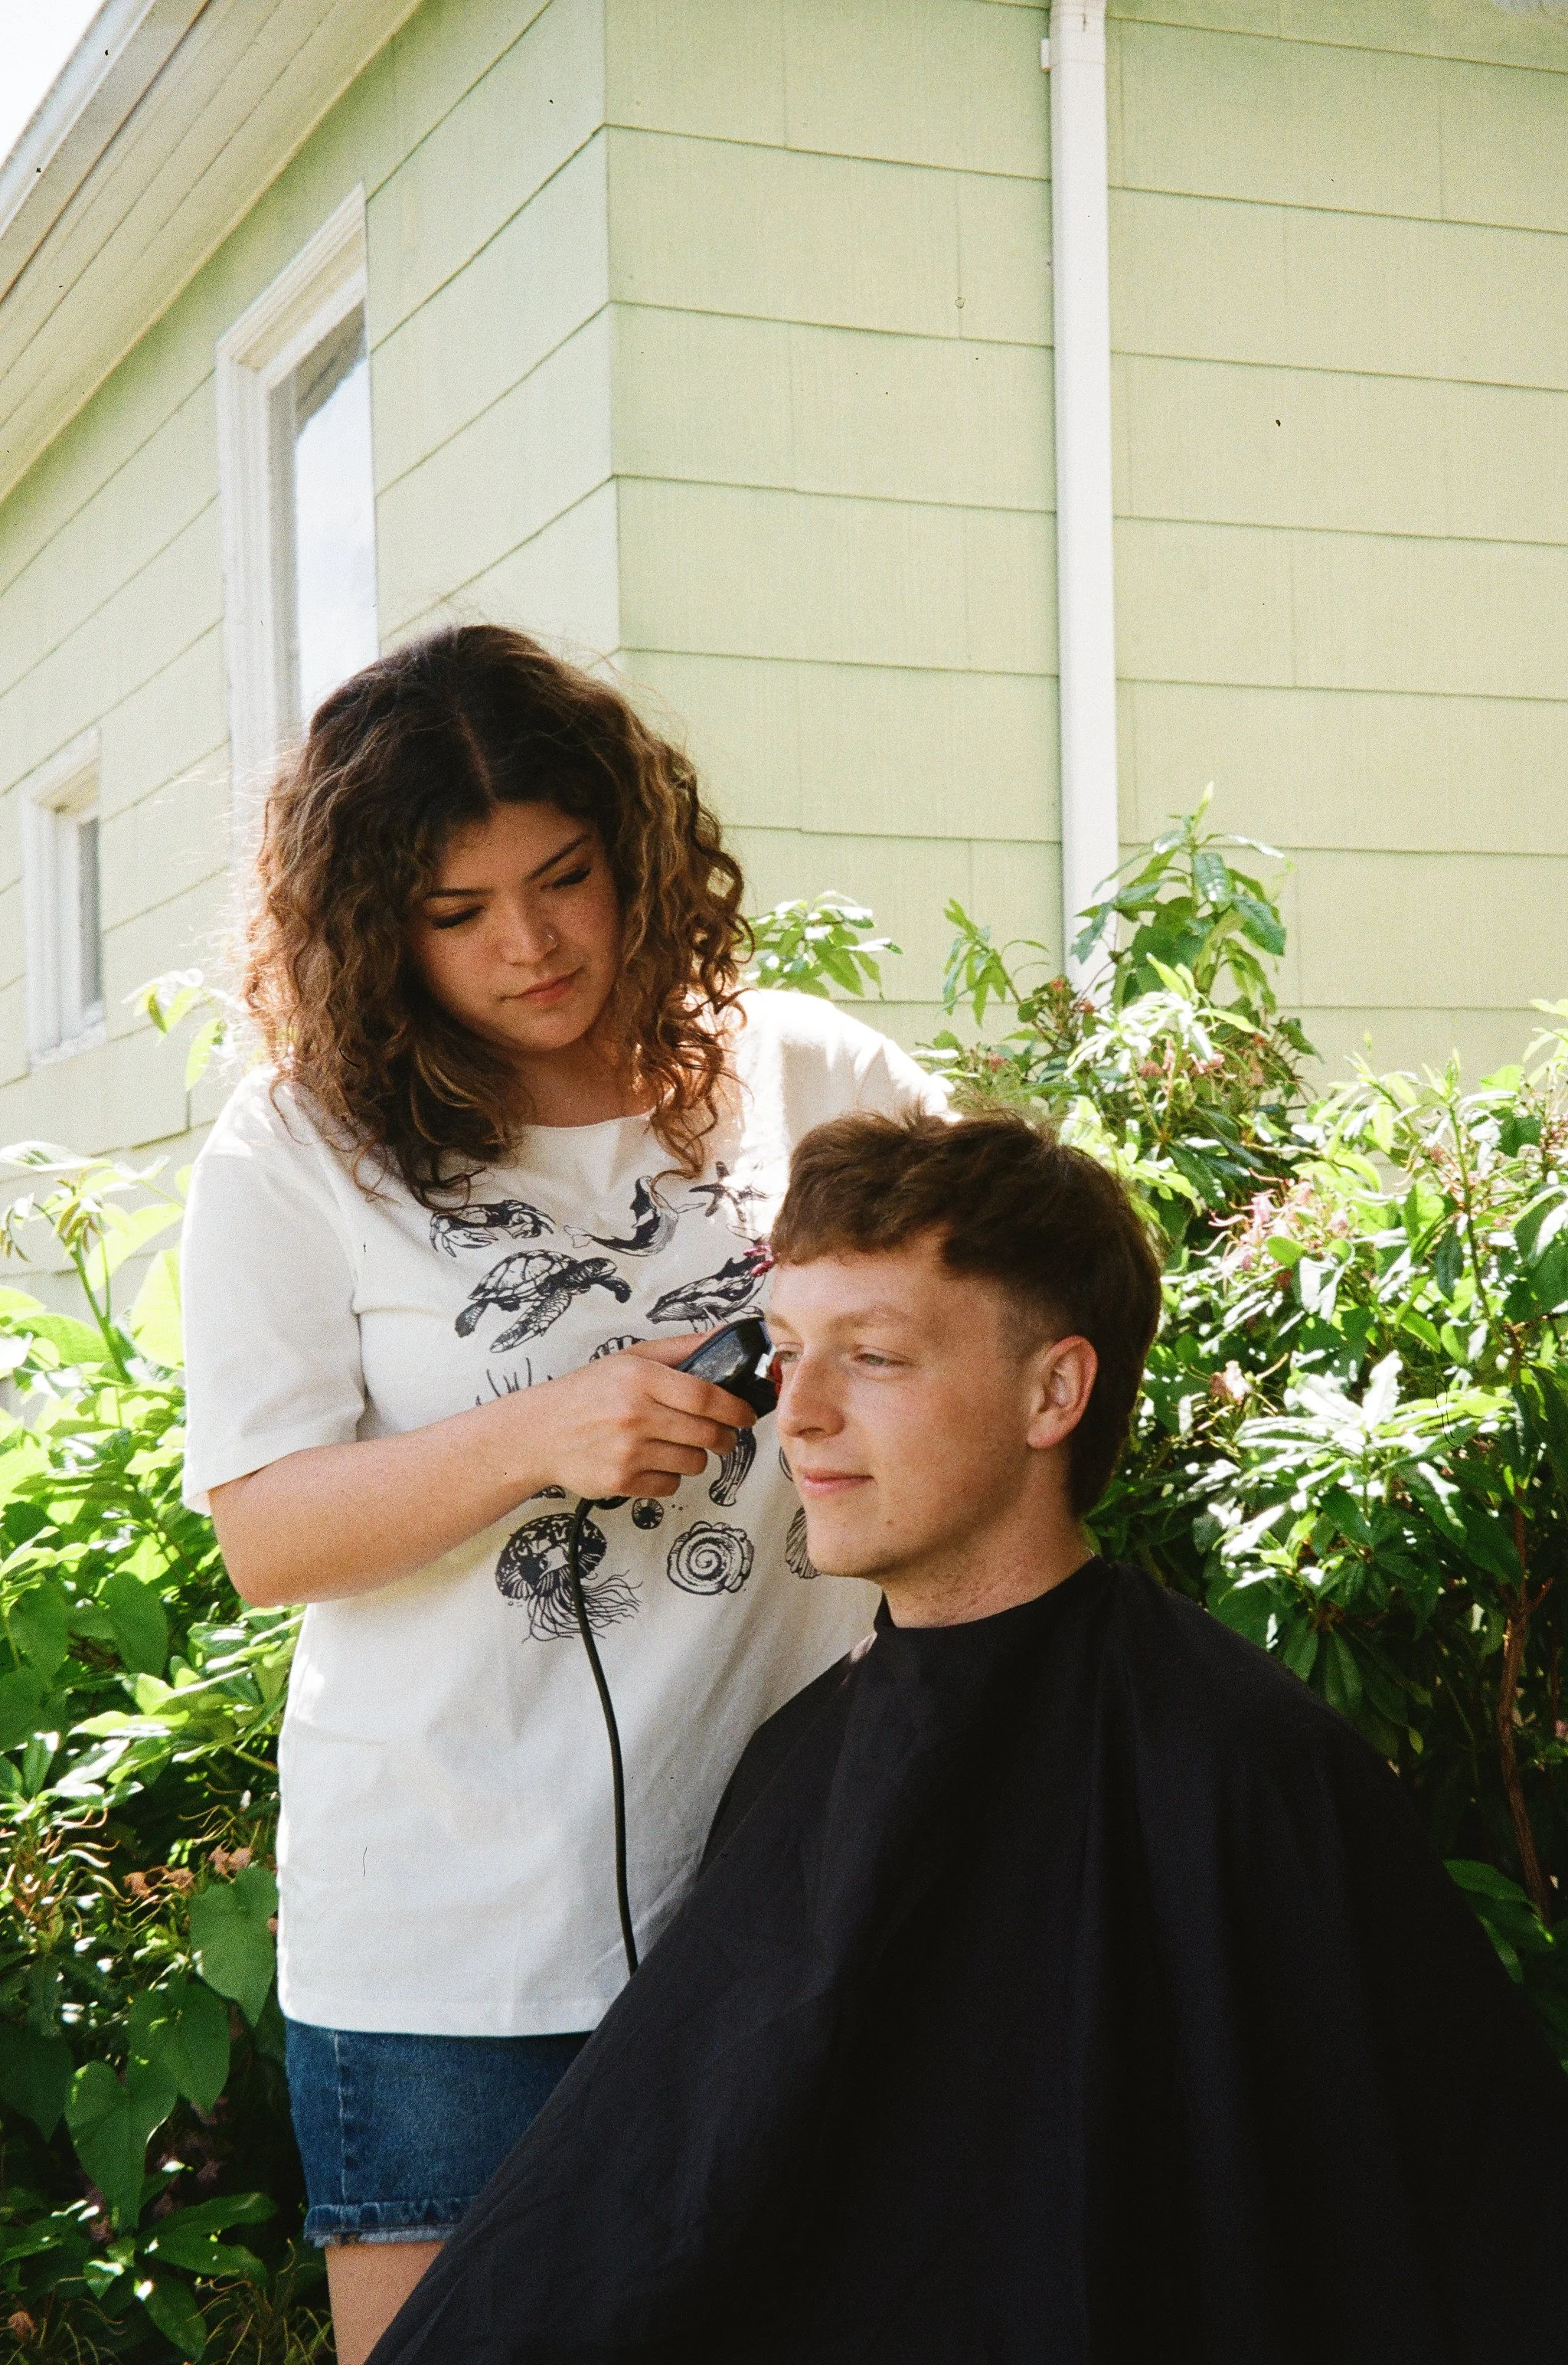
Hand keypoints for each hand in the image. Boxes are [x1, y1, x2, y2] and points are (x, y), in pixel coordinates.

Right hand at [510, 1334, 756, 1501]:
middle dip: (725, 1437)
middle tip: (722, 1435)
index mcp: (640, 1379)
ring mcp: (627, 1452)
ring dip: (696, 1456)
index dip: (735, 1408)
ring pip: (694, 1463)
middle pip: (707, 1434)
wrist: (539, 1432)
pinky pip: (671, 1485)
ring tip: (678, 1445)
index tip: (746, 1414)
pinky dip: (670, 1476)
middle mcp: (635, 1415)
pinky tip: (654, 1461)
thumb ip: (682, 1348)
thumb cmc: (589, 1392)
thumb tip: (728, 1337)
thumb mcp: (632, 1358)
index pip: (705, 1397)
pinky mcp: (621, 1482)